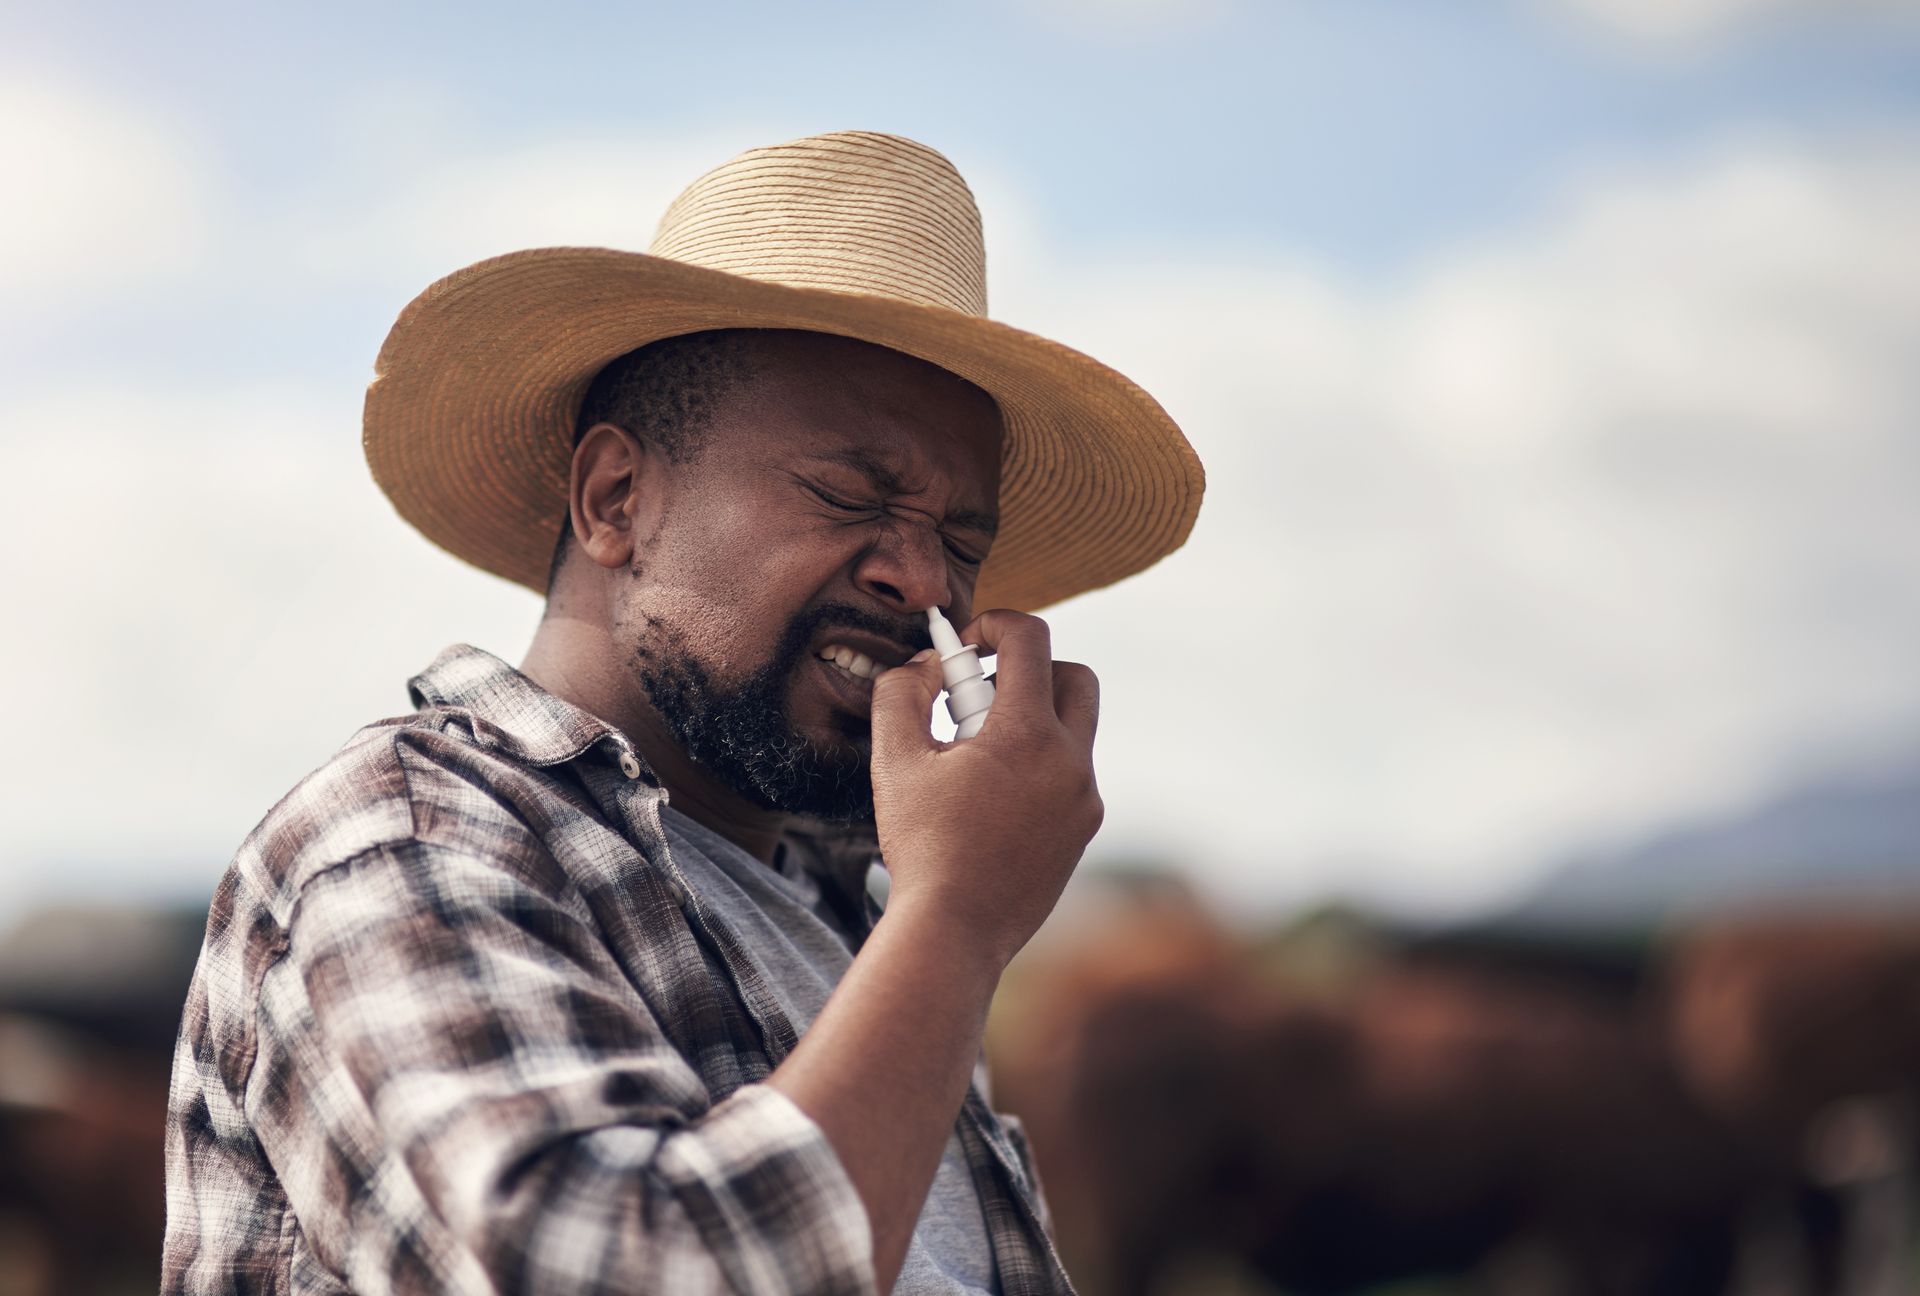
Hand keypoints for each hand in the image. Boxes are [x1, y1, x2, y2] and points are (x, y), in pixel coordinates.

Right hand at [867, 609, 1102, 970]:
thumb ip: (901, 691)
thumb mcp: (894, 758)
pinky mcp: (1083, 830)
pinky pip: (1069, 774)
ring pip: (1074, 728)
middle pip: (1074, 676)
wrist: (954, 931)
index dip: (993, 624)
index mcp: (1029, 734)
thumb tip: (924, 664)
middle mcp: (1071, 761)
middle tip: (977, 698)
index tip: (963, 644)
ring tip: (976, 757)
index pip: (1030, 638)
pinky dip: (1037, 765)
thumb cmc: (920, 845)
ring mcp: (1084, 799)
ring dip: (1032, 720)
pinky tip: (990, 799)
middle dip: (1027, 670)